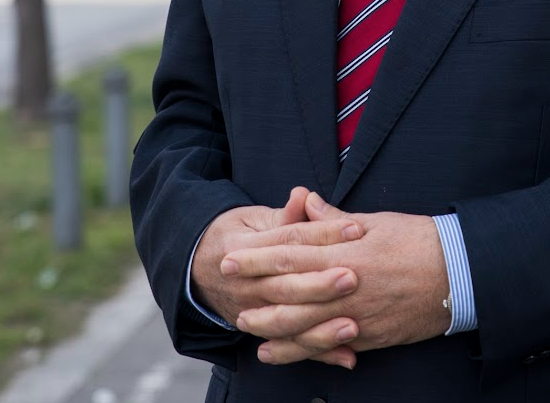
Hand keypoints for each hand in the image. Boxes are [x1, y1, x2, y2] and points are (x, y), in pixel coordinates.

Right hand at [191, 187, 365, 366]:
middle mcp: (246, 284)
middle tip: (352, 278)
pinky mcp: (261, 331)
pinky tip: (347, 355)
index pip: (288, 241)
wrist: (195, 268)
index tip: (354, 229)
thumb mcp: (253, 219)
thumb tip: (305, 195)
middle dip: (319, 284)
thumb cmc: (235, 236)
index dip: (321, 234)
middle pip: (286, 286)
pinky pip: (292, 346)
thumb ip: (284, 215)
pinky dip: (320, 353)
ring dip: (320, 327)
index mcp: (243, 248)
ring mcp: (251, 312)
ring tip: (352, 324)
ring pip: (287, 322)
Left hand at [228, 193, 450, 366]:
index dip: (258, 256)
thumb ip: (334, 219)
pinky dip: (298, 350)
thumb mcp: (377, 221)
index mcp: (346, 253)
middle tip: (228, 288)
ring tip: (245, 322)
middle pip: (289, 292)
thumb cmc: (420, 241)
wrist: (460, 275)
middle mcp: (346, 287)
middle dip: (255, 291)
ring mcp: (356, 316)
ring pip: (302, 325)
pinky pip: (326, 346)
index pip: (292, 254)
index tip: (232, 255)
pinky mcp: (368, 336)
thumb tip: (304, 203)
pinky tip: (278, 351)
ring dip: (270, 325)